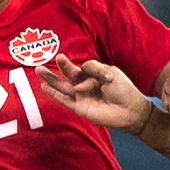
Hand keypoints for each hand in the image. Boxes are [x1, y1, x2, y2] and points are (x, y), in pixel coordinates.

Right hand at [36, 53, 154, 134]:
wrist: (130, 110)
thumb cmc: (122, 90)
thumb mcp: (110, 72)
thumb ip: (93, 68)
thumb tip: (79, 80)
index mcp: (93, 74)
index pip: (83, 67)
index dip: (89, 69)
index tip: (105, 77)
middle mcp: (85, 84)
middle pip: (68, 74)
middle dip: (58, 67)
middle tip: (46, 59)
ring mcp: (81, 96)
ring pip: (63, 86)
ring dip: (51, 79)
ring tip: (38, 70)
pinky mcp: (80, 107)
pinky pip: (64, 100)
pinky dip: (55, 94)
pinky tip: (45, 87)